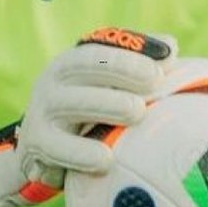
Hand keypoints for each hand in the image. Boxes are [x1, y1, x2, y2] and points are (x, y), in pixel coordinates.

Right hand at [0, 27, 175, 206]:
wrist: (43, 151)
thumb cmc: (89, 112)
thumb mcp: (107, 86)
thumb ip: (138, 64)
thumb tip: (170, 47)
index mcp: (72, 62)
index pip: (98, 49)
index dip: (128, 55)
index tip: (161, 65)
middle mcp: (52, 80)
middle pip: (82, 66)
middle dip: (120, 70)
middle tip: (154, 83)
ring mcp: (41, 111)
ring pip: (69, 102)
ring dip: (104, 104)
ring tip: (137, 112)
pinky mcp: (37, 144)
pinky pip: (56, 147)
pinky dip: (80, 153)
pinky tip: (107, 159)